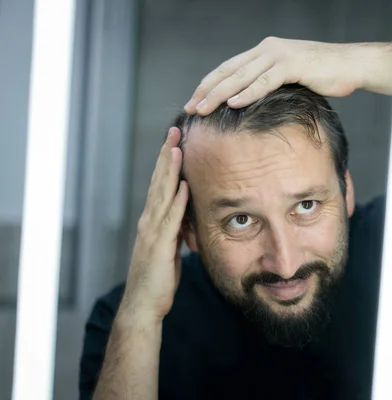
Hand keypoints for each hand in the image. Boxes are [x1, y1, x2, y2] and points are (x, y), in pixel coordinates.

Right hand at [120, 128, 188, 321]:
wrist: (144, 304)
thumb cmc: (157, 278)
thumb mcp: (171, 248)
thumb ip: (177, 229)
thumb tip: (188, 215)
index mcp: (153, 220)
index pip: (162, 184)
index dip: (167, 162)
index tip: (176, 141)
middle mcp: (150, 221)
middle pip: (160, 182)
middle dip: (167, 155)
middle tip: (174, 131)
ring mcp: (152, 232)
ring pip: (162, 194)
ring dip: (170, 171)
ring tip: (177, 148)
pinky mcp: (159, 246)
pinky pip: (170, 219)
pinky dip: (178, 201)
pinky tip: (185, 186)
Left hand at [184, 37, 390, 114]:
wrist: (351, 65)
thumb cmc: (324, 74)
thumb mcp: (292, 76)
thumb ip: (271, 82)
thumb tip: (254, 100)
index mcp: (264, 51)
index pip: (229, 67)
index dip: (209, 84)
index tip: (195, 100)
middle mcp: (267, 49)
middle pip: (229, 71)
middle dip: (207, 90)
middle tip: (191, 107)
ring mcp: (279, 56)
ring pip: (241, 76)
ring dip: (219, 94)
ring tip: (203, 108)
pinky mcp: (292, 66)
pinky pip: (264, 82)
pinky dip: (247, 93)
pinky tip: (232, 103)